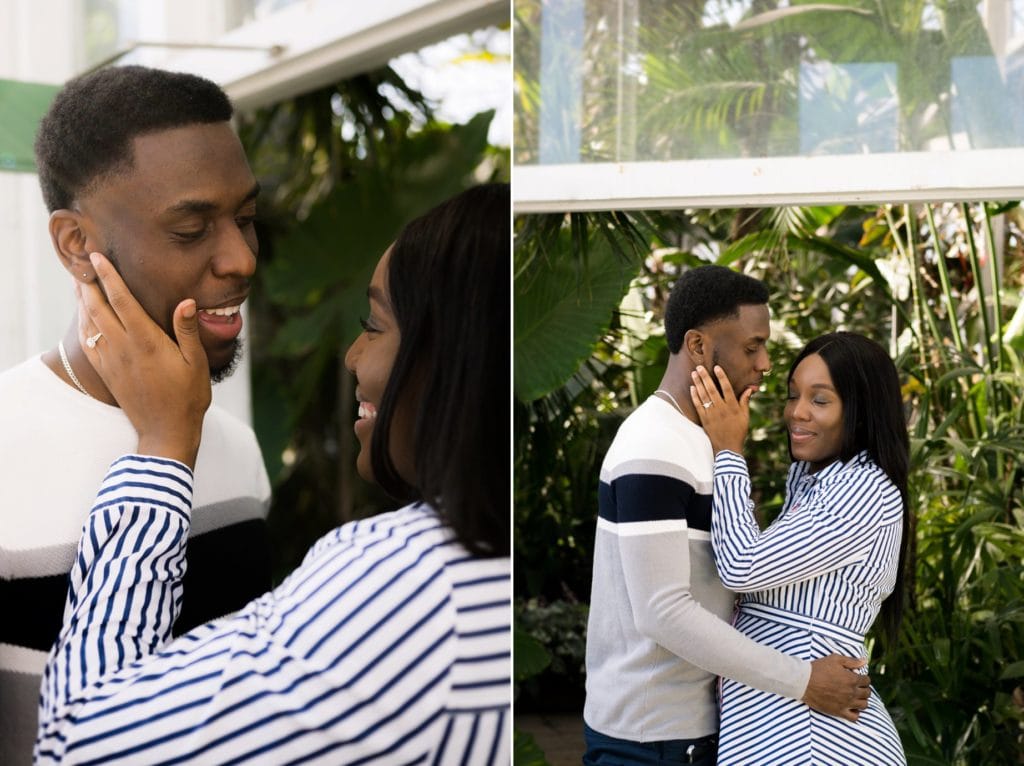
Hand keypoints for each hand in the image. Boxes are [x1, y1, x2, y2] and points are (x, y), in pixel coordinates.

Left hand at [77, 252, 210, 467]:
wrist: (166, 432)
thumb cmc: (188, 397)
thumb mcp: (196, 362)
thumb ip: (187, 330)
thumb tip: (187, 301)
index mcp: (146, 341)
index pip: (122, 300)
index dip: (109, 277)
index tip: (98, 258)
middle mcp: (124, 348)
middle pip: (98, 307)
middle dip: (89, 283)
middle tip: (83, 263)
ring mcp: (112, 361)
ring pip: (89, 323)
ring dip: (83, 301)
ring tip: (80, 283)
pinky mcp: (107, 372)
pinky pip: (88, 342)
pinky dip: (83, 324)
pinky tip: (84, 316)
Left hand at [689, 365, 749, 453]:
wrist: (728, 448)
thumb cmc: (738, 431)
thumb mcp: (745, 416)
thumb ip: (745, 402)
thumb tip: (749, 389)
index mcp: (732, 406)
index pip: (726, 388)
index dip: (721, 377)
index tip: (716, 367)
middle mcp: (721, 409)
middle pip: (712, 389)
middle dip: (705, 377)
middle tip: (699, 367)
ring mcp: (712, 414)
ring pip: (703, 396)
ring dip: (698, 384)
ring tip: (693, 374)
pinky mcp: (704, 419)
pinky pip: (698, 406)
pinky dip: (695, 396)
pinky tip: (692, 388)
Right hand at [802, 654, 870, 720]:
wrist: (803, 681)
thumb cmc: (818, 668)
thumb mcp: (834, 659)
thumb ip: (851, 661)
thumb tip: (865, 661)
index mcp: (852, 679)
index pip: (867, 681)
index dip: (863, 678)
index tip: (857, 677)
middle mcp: (852, 692)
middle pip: (867, 693)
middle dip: (863, 688)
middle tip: (855, 686)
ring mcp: (846, 703)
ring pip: (863, 705)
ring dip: (861, 700)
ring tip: (854, 696)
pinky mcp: (838, 711)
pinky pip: (854, 717)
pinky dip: (855, 713)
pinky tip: (850, 707)